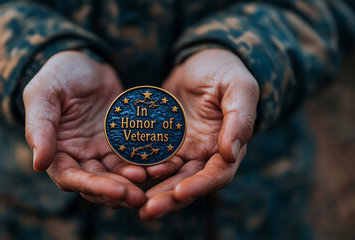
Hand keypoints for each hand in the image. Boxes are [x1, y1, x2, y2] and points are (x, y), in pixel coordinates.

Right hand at [23, 51, 145, 208]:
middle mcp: (81, 157)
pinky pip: (136, 157)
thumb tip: (39, 164)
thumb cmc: (60, 75)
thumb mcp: (44, 93)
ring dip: (135, 183)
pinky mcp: (123, 143)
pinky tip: (163, 166)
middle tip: (139, 198)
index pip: (71, 178)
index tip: (116, 191)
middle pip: (99, 183)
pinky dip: (148, 164)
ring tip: (154, 184)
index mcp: (58, 151)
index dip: (93, 187)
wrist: (87, 63)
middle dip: (119, 192)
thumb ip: (40, 126)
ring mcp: (104, 152)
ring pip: (120, 175)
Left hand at [140, 49, 259, 218]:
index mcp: (227, 145)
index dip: (201, 185)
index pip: (218, 174)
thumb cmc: (223, 71)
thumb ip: (240, 118)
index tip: (181, 192)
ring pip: (169, 177)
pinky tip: (127, 175)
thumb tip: (231, 152)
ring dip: (154, 191)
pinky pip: (152, 158)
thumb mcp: (238, 87)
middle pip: (189, 183)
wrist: (199, 61)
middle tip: (149, 210)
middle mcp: (205, 153)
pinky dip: (142, 169)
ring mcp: (184, 149)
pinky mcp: (165, 141)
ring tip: (135, 203)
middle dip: (171, 198)